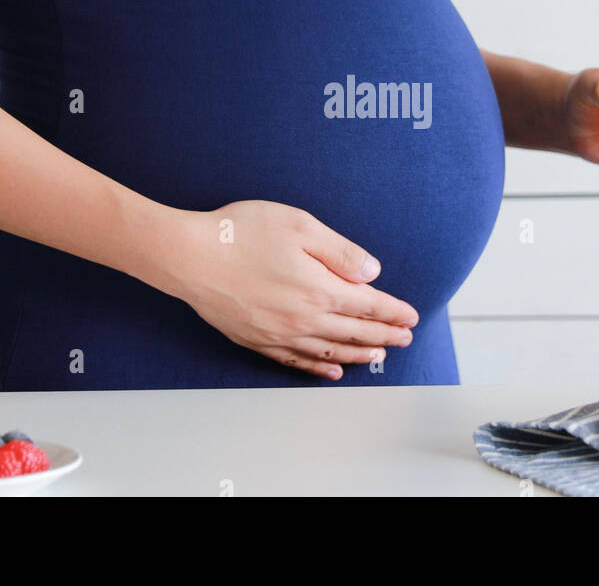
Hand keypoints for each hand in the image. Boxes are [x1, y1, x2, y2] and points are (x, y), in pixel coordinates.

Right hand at [152, 200, 418, 379]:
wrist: (187, 256)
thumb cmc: (240, 233)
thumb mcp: (300, 226)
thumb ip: (340, 252)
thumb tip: (372, 274)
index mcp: (319, 289)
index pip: (368, 305)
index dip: (393, 312)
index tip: (411, 317)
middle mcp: (303, 318)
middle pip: (354, 331)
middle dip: (385, 335)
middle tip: (405, 339)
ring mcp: (279, 334)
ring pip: (330, 351)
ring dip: (358, 353)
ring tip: (379, 355)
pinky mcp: (256, 340)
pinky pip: (297, 361)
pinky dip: (319, 368)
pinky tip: (332, 371)